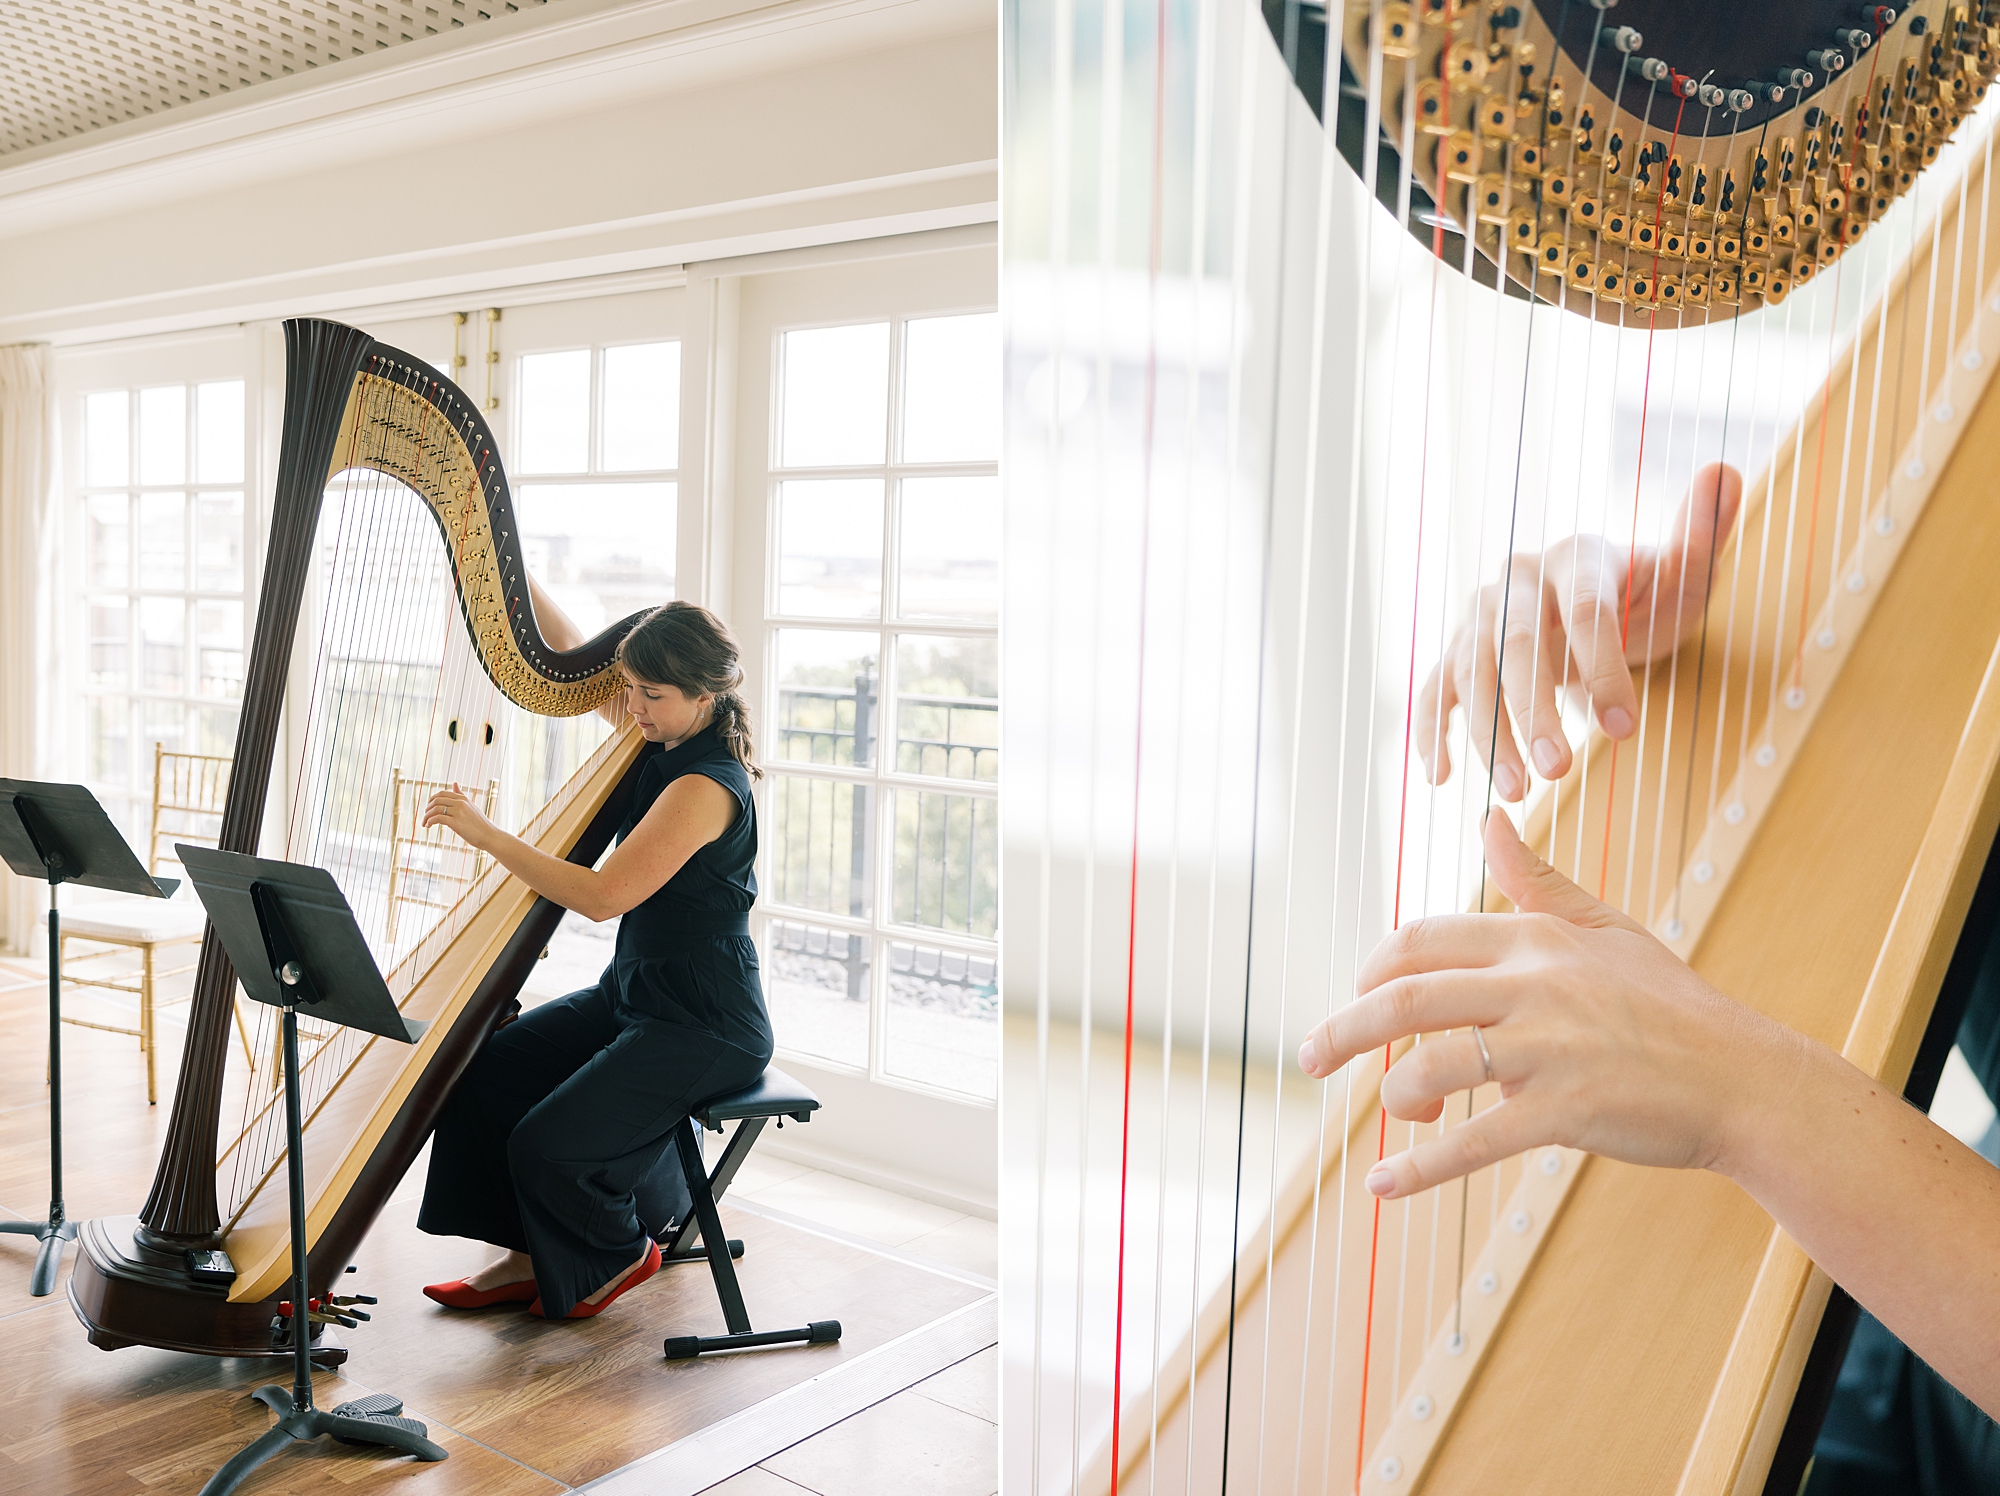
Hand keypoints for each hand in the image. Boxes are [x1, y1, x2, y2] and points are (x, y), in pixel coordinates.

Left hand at [421, 783, 496, 851]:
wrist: (489, 836)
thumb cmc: (480, 824)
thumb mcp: (471, 806)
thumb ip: (461, 795)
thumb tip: (454, 783)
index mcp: (463, 799)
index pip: (442, 793)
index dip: (432, 799)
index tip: (429, 807)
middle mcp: (460, 803)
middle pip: (437, 800)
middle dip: (427, 807)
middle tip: (425, 816)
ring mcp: (458, 812)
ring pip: (435, 809)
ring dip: (426, 816)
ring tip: (425, 823)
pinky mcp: (456, 823)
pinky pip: (437, 818)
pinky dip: (430, 821)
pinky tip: (428, 826)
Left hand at [1295, 810, 1804, 1198]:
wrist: (1743, 1081)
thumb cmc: (1670, 1008)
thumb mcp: (1605, 930)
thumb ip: (1536, 882)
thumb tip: (1488, 819)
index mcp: (1535, 940)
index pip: (1421, 941)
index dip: (1372, 971)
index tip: (1356, 999)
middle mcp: (1535, 985)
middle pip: (1405, 998)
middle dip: (1344, 1029)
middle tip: (1309, 1056)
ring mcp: (1550, 1049)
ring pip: (1432, 1065)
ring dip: (1394, 1097)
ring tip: (1398, 1115)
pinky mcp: (1567, 1111)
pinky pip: (1473, 1141)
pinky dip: (1420, 1167)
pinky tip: (1385, 1185)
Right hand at [1416, 462, 1742, 800]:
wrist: (1592, 607)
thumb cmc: (1643, 597)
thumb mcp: (1682, 575)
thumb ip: (1701, 537)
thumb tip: (1725, 471)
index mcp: (1573, 556)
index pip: (1585, 609)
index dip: (1604, 667)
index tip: (1628, 728)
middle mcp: (1515, 581)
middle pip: (1515, 643)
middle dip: (1533, 709)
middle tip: (1559, 770)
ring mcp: (1478, 616)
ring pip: (1471, 673)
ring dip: (1488, 733)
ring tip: (1516, 792)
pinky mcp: (1456, 652)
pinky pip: (1434, 690)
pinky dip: (1431, 732)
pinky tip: (1441, 777)